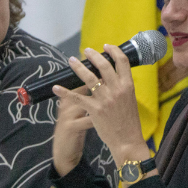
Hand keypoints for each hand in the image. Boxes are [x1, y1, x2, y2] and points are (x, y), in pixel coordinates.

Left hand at [52, 45, 150, 164]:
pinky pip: (76, 98)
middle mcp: (117, 89)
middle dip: (93, 55)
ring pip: (88, 77)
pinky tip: (56, 88)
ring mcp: (104, 99)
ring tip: (71, 60)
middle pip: (103, 65)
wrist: (127, 140)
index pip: (122, 61)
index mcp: (128, 86)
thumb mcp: (130, 100)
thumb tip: (111, 76)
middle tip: (86, 51)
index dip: (113, 51)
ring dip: (78, 67)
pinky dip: (64, 92)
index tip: (106, 46)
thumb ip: (122, 87)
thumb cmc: (129, 122)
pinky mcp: (94, 109)